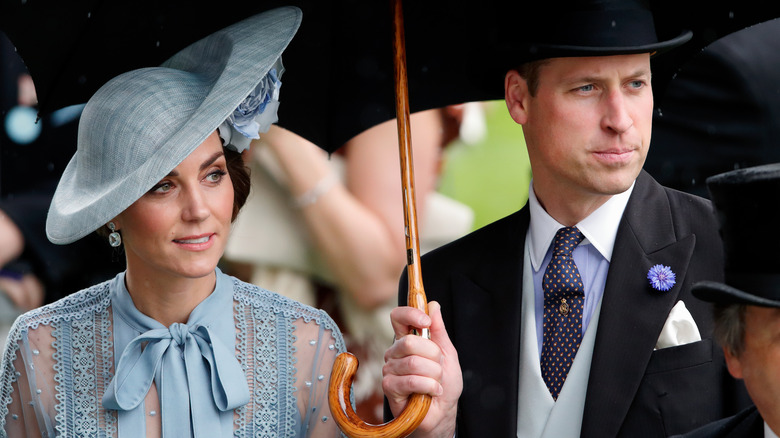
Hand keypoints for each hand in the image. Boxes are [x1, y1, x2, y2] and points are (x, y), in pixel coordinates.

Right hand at [383, 301, 460, 437]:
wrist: (442, 412)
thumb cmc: (444, 384)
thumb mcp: (447, 353)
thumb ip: (439, 330)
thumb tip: (433, 305)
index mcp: (407, 340)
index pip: (398, 317)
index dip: (410, 314)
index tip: (425, 321)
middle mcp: (395, 353)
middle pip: (410, 342)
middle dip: (433, 357)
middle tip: (438, 368)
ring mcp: (390, 369)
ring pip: (414, 363)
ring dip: (434, 375)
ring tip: (435, 383)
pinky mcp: (389, 387)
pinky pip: (412, 381)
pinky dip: (430, 387)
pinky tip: (432, 392)